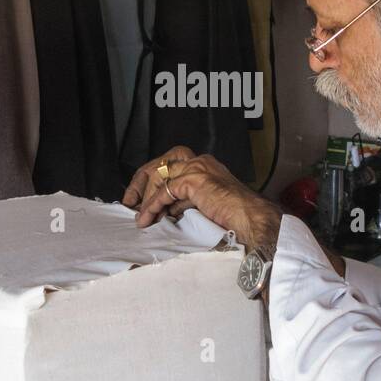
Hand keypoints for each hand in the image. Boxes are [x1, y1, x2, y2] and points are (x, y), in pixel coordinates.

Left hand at [122, 147, 282, 253]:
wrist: (250, 218)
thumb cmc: (235, 216)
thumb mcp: (205, 203)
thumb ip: (185, 200)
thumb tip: (166, 209)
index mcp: (204, 165)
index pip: (170, 164)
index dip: (152, 180)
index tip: (140, 199)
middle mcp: (200, 161)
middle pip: (161, 162)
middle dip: (142, 180)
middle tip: (130, 200)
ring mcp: (197, 168)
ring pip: (160, 175)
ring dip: (146, 197)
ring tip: (139, 216)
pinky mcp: (194, 180)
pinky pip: (164, 191)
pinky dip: (152, 206)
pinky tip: (146, 219)